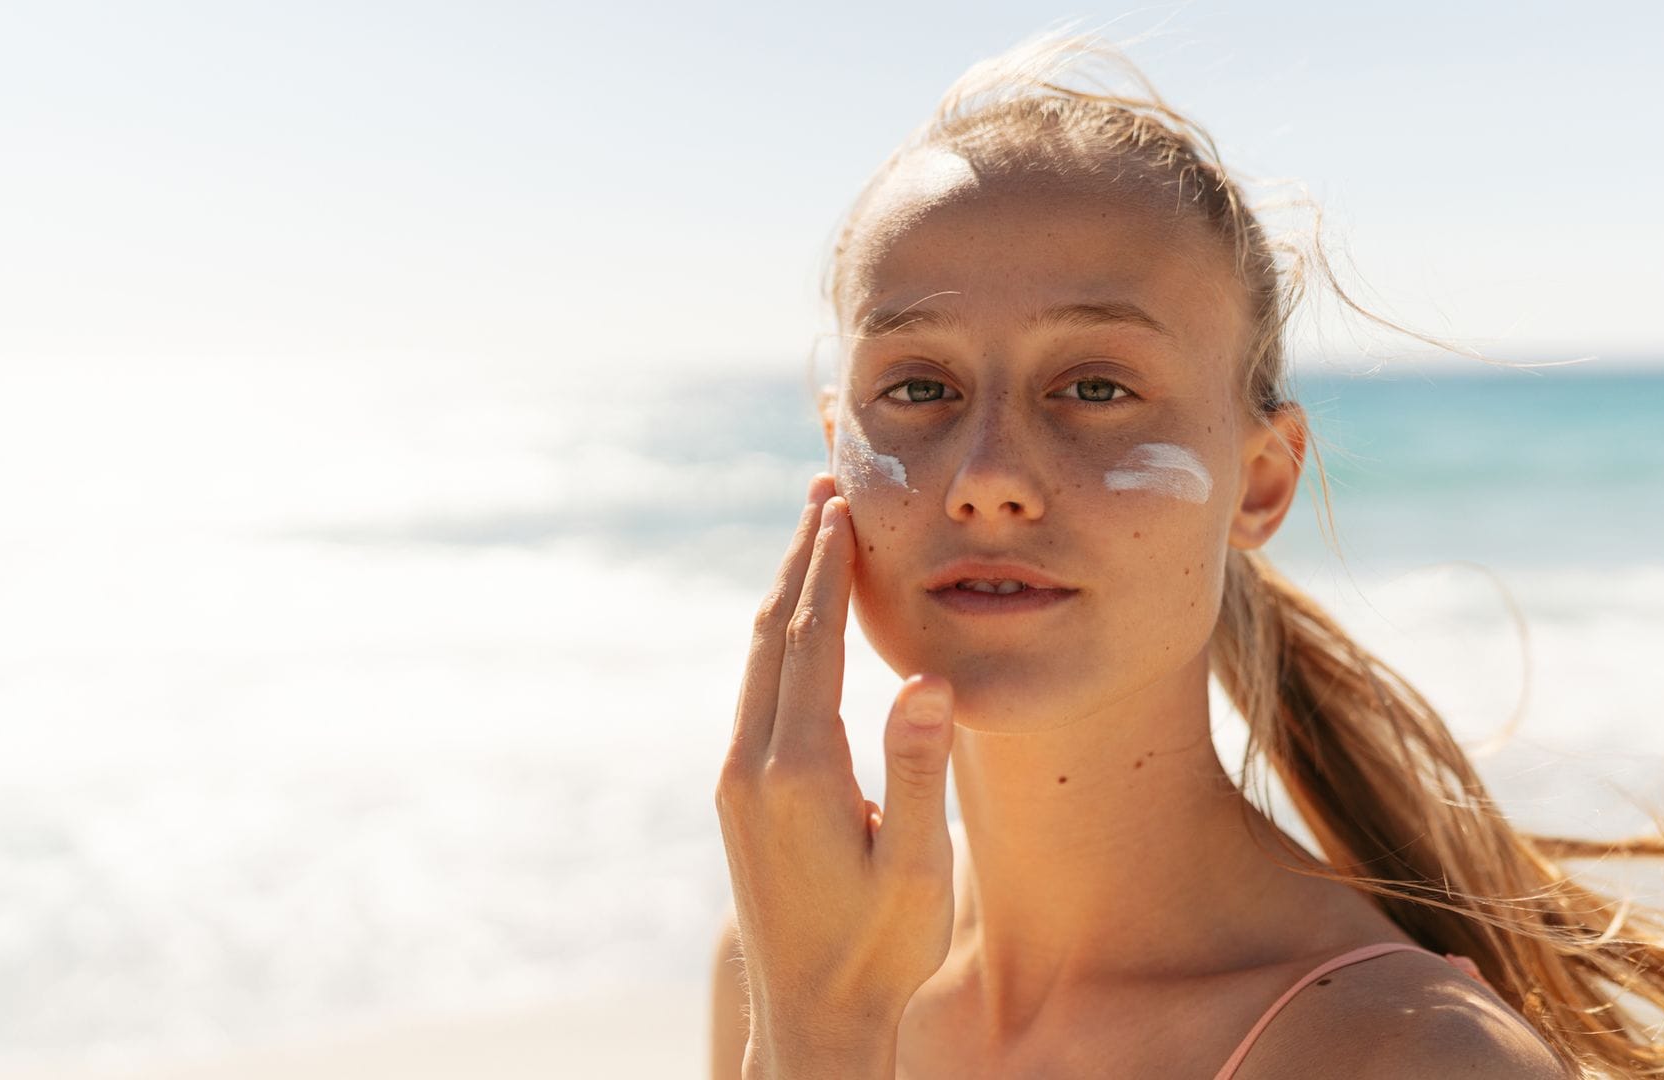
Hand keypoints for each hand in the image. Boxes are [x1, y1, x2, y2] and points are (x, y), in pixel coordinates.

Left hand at [715, 472, 958, 1078]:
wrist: (809, 1019)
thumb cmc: (879, 950)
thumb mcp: (917, 868)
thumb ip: (917, 771)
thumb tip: (926, 678)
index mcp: (798, 774)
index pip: (810, 641)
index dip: (826, 567)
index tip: (840, 503)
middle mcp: (753, 766)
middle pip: (774, 634)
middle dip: (798, 559)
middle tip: (822, 490)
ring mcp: (738, 781)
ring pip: (758, 662)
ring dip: (786, 594)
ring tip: (812, 536)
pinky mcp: (738, 797)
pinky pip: (756, 693)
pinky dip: (780, 640)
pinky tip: (801, 626)